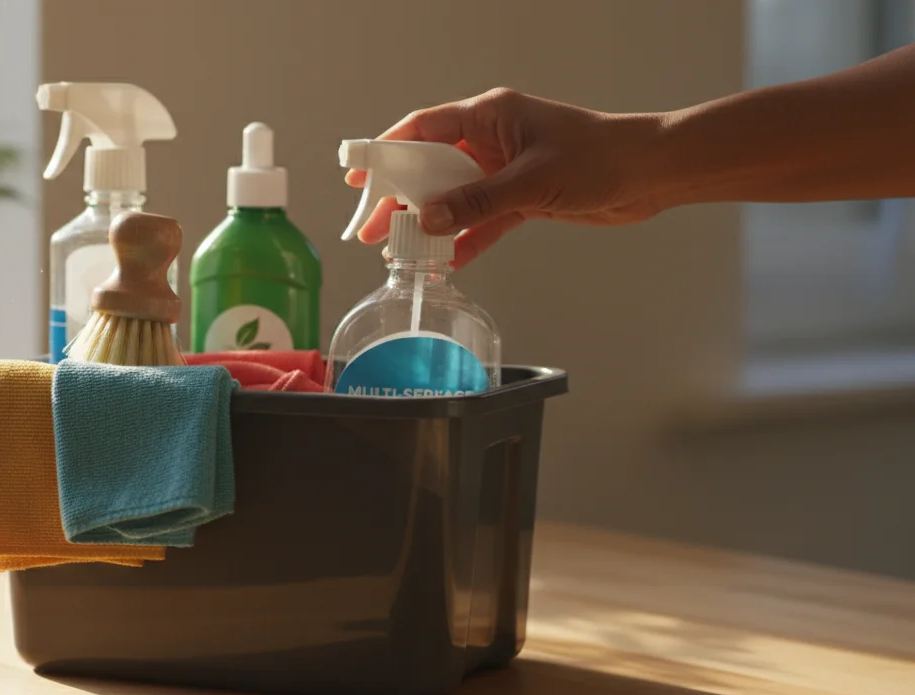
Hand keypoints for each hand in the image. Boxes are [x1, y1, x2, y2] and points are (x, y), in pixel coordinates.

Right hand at [346, 88, 669, 267]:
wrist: (651, 172)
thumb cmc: (601, 156)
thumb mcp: (531, 181)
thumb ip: (476, 202)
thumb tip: (428, 220)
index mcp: (489, 115)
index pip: (422, 129)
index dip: (386, 152)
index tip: (359, 176)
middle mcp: (492, 139)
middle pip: (430, 168)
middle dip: (400, 198)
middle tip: (371, 227)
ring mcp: (506, 169)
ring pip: (453, 197)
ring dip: (428, 222)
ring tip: (398, 249)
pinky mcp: (523, 197)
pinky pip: (482, 218)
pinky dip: (465, 238)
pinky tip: (446, 262)